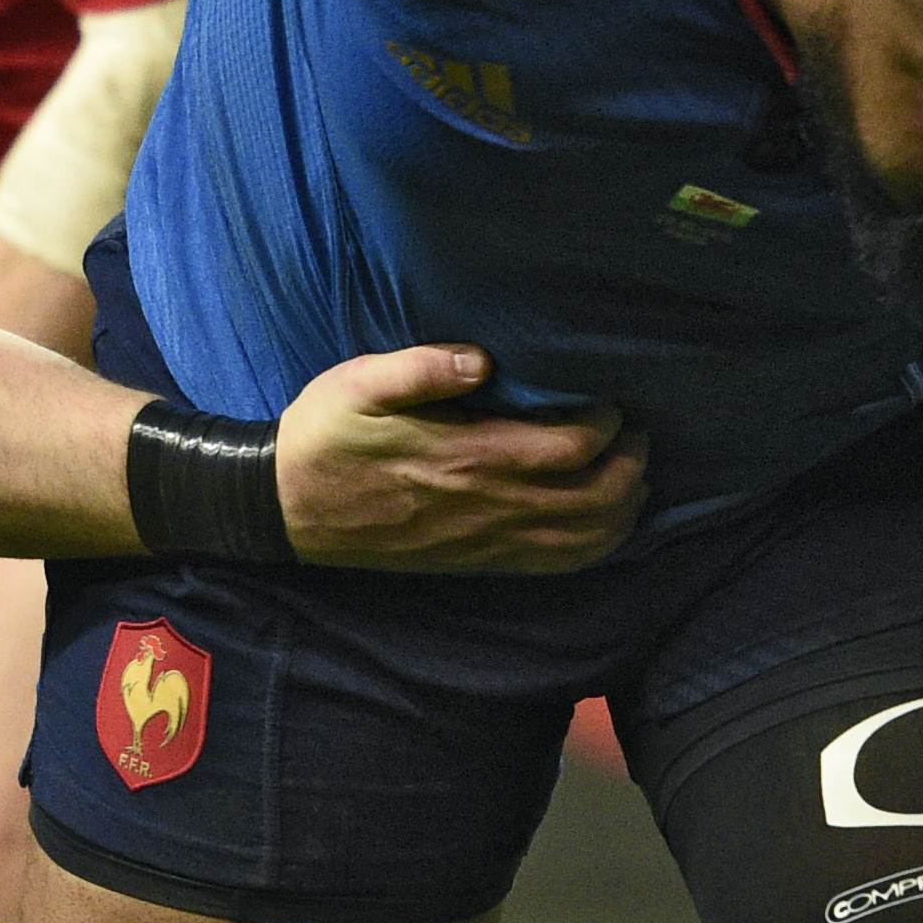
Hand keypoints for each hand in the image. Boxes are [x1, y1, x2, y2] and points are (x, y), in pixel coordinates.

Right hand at [271, 348, 647, 573]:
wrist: (286, 509)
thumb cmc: (324, 437)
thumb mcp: (358, 384)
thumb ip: (421, 368)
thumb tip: (482, 357)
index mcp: (468, 456)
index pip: (571, 447)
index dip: (607, 423)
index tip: (608, 399)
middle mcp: (488, 506)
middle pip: (594, 499)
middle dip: (631, 465)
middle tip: (636, 434)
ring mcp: (486, 541)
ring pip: (584, 539)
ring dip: (623, 509)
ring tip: (633, 474)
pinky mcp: (478, 562)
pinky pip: (555, 565)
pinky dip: (595, 547)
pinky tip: (605, 525)